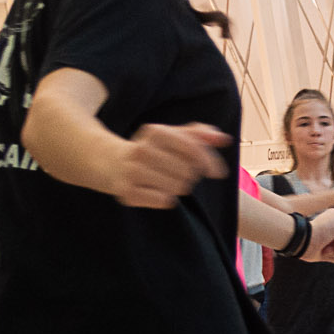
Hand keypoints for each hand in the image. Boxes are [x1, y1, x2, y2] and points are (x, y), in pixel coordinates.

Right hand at [108, 122, 228, 208]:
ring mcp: (133, 171)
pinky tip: (157, 190)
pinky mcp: (127, 192)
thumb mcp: (170, 135)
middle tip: (179, 174)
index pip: (194, 149)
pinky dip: (166, 198)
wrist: (108, 161)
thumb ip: (199, 134)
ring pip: (178, 188)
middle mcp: (142, 150)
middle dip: (191, 176)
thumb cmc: (148, 148)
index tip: (217, 172)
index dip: (210, 162)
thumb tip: (225, 139)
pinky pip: (165, 201)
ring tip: (167, 180)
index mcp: (155, 132)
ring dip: (179, 187)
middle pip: (189, 172)